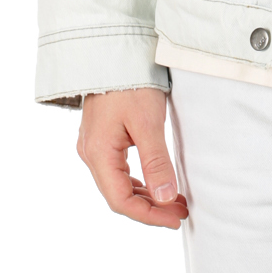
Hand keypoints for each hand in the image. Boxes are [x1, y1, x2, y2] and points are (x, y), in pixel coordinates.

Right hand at [76, 87, 187, 227]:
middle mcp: (91, 154)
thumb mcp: (148, 123)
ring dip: (146, 196)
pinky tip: (157, 183)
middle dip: (151, 208)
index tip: (175, 219)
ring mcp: (94, 146)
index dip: (149, 216)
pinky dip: (139, 181)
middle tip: (180, 212)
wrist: (113, 53)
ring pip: (118, 184)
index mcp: (98, 154)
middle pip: (118, 195)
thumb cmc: (130, 83)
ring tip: (175, 201)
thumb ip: (156, 162)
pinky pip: (118, 170)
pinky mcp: (102, 138)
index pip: (121, 201)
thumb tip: (165, 198)